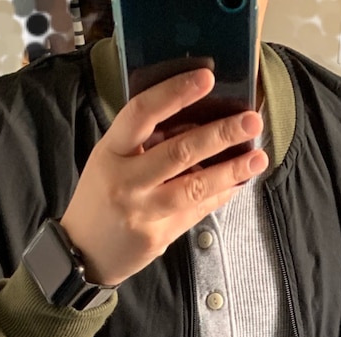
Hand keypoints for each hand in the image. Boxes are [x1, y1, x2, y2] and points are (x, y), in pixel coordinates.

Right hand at [59, 68, 266, 287]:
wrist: (83, 254)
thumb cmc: (100, 199)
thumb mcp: (109, 161)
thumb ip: (144, 144)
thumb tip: (197, 123)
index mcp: (111, 152)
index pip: (143, 113)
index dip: (175, 93)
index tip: (206, 78)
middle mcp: (126, 181)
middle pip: (179, 152)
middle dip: (220, 134)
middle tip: (250, 121)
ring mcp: (142, 211)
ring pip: (194, 187)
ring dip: (230, 171)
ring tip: (257, 158)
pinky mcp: (157, 236)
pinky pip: (195, 212)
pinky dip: (220, 196)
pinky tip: (238, 183)